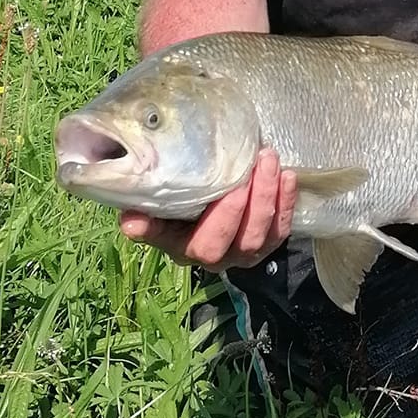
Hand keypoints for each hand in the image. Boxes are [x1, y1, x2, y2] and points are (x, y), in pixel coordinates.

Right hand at [119, 147, 296, 271]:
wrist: (202, 200)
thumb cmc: (174, 201)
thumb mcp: (157, 208)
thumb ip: (146, 214)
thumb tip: (130, 222)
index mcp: (186, 249)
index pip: (202, 245)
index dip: (216, 221)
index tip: (227, 191)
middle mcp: (218, 258)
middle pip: (240, 240)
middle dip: (251, 201)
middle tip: (255, 161)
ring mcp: (245, 252)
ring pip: (263, 234)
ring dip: (269, 196)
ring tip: (269, 159)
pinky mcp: (268, 242)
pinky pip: (282, 228)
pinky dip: (286, 202)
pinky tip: (287, 176)